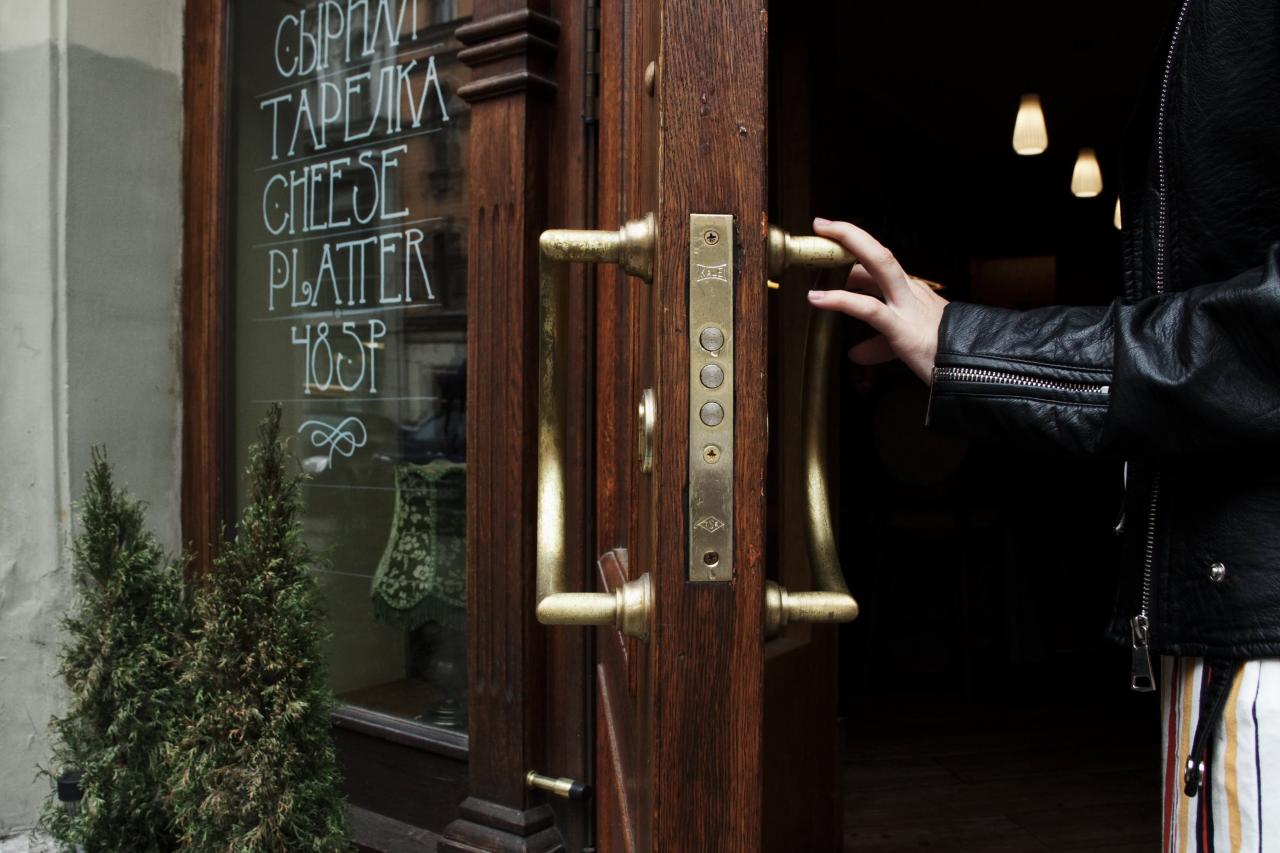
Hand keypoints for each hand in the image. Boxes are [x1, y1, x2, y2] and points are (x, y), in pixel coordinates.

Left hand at [806, 218, 947, 383]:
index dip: (854, 253)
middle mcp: (909, 292)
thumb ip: (878, 346)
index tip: (830, 243)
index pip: (879, 265)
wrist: (976, 373)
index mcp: (911, 294)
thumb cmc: (944, 358)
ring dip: (849, 248)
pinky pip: (869, 309)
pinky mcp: (903, 328)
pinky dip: (840, 300)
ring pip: (879, 265)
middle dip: (850, 234)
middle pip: (880, 253)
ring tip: (818, 242)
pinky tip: (818, 299)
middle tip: (822, 224)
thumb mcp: (905, 345)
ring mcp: (907, 307)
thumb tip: (856, 353)